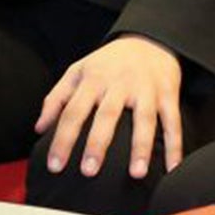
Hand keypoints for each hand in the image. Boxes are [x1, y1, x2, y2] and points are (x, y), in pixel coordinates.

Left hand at [36, 33, 184, 178]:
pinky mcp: (168, 94)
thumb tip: (39, 129)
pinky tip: (172, 169)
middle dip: (97, 144)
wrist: (149, 40)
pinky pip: (173, 122)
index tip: (55, 166)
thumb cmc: (108, 63)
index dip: (62, 139)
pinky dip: (175, 146)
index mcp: (93, 79)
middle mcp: (119, 83)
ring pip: (144, 119)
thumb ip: (56, 99)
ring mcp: (146, 89)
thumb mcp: (78, 72)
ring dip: (141, 147)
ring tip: (137, 174)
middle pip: (107, 115)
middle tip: (88, 172)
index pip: (73, 111)